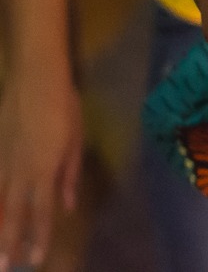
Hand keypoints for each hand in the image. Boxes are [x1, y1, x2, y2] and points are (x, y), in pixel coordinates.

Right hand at [0, 71, 79, 271]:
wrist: (35, 80)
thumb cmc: (63, 107)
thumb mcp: (76, 140)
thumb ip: (69, 175)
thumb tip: (67, 205)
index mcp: (45, 169)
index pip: (42, 212)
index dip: (38, 237)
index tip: (34, 260)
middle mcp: (20, 171)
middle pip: (14, 213)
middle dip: (10, 241)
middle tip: (5, 267)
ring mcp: (3, 162)